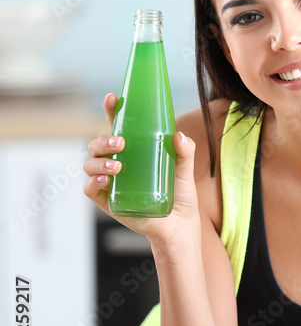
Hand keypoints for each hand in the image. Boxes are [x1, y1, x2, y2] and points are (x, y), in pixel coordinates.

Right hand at [83, 93, 199, 244]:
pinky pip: (90, 190)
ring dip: (98, 162)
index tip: (113, 98)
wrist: (179, 226)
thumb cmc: (180, 196)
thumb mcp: (184, 171)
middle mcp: (118, 164)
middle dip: (103, 140)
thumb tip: (179, 136)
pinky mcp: (108, 202)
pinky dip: (93, 183)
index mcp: (134, 152)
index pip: (118, 127)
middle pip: (97, 145)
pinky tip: (105, 181)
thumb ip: (185, 153)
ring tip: (117, 167)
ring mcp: (110, 183)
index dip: (112, 112)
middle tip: (120, 143)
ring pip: (90, 165)